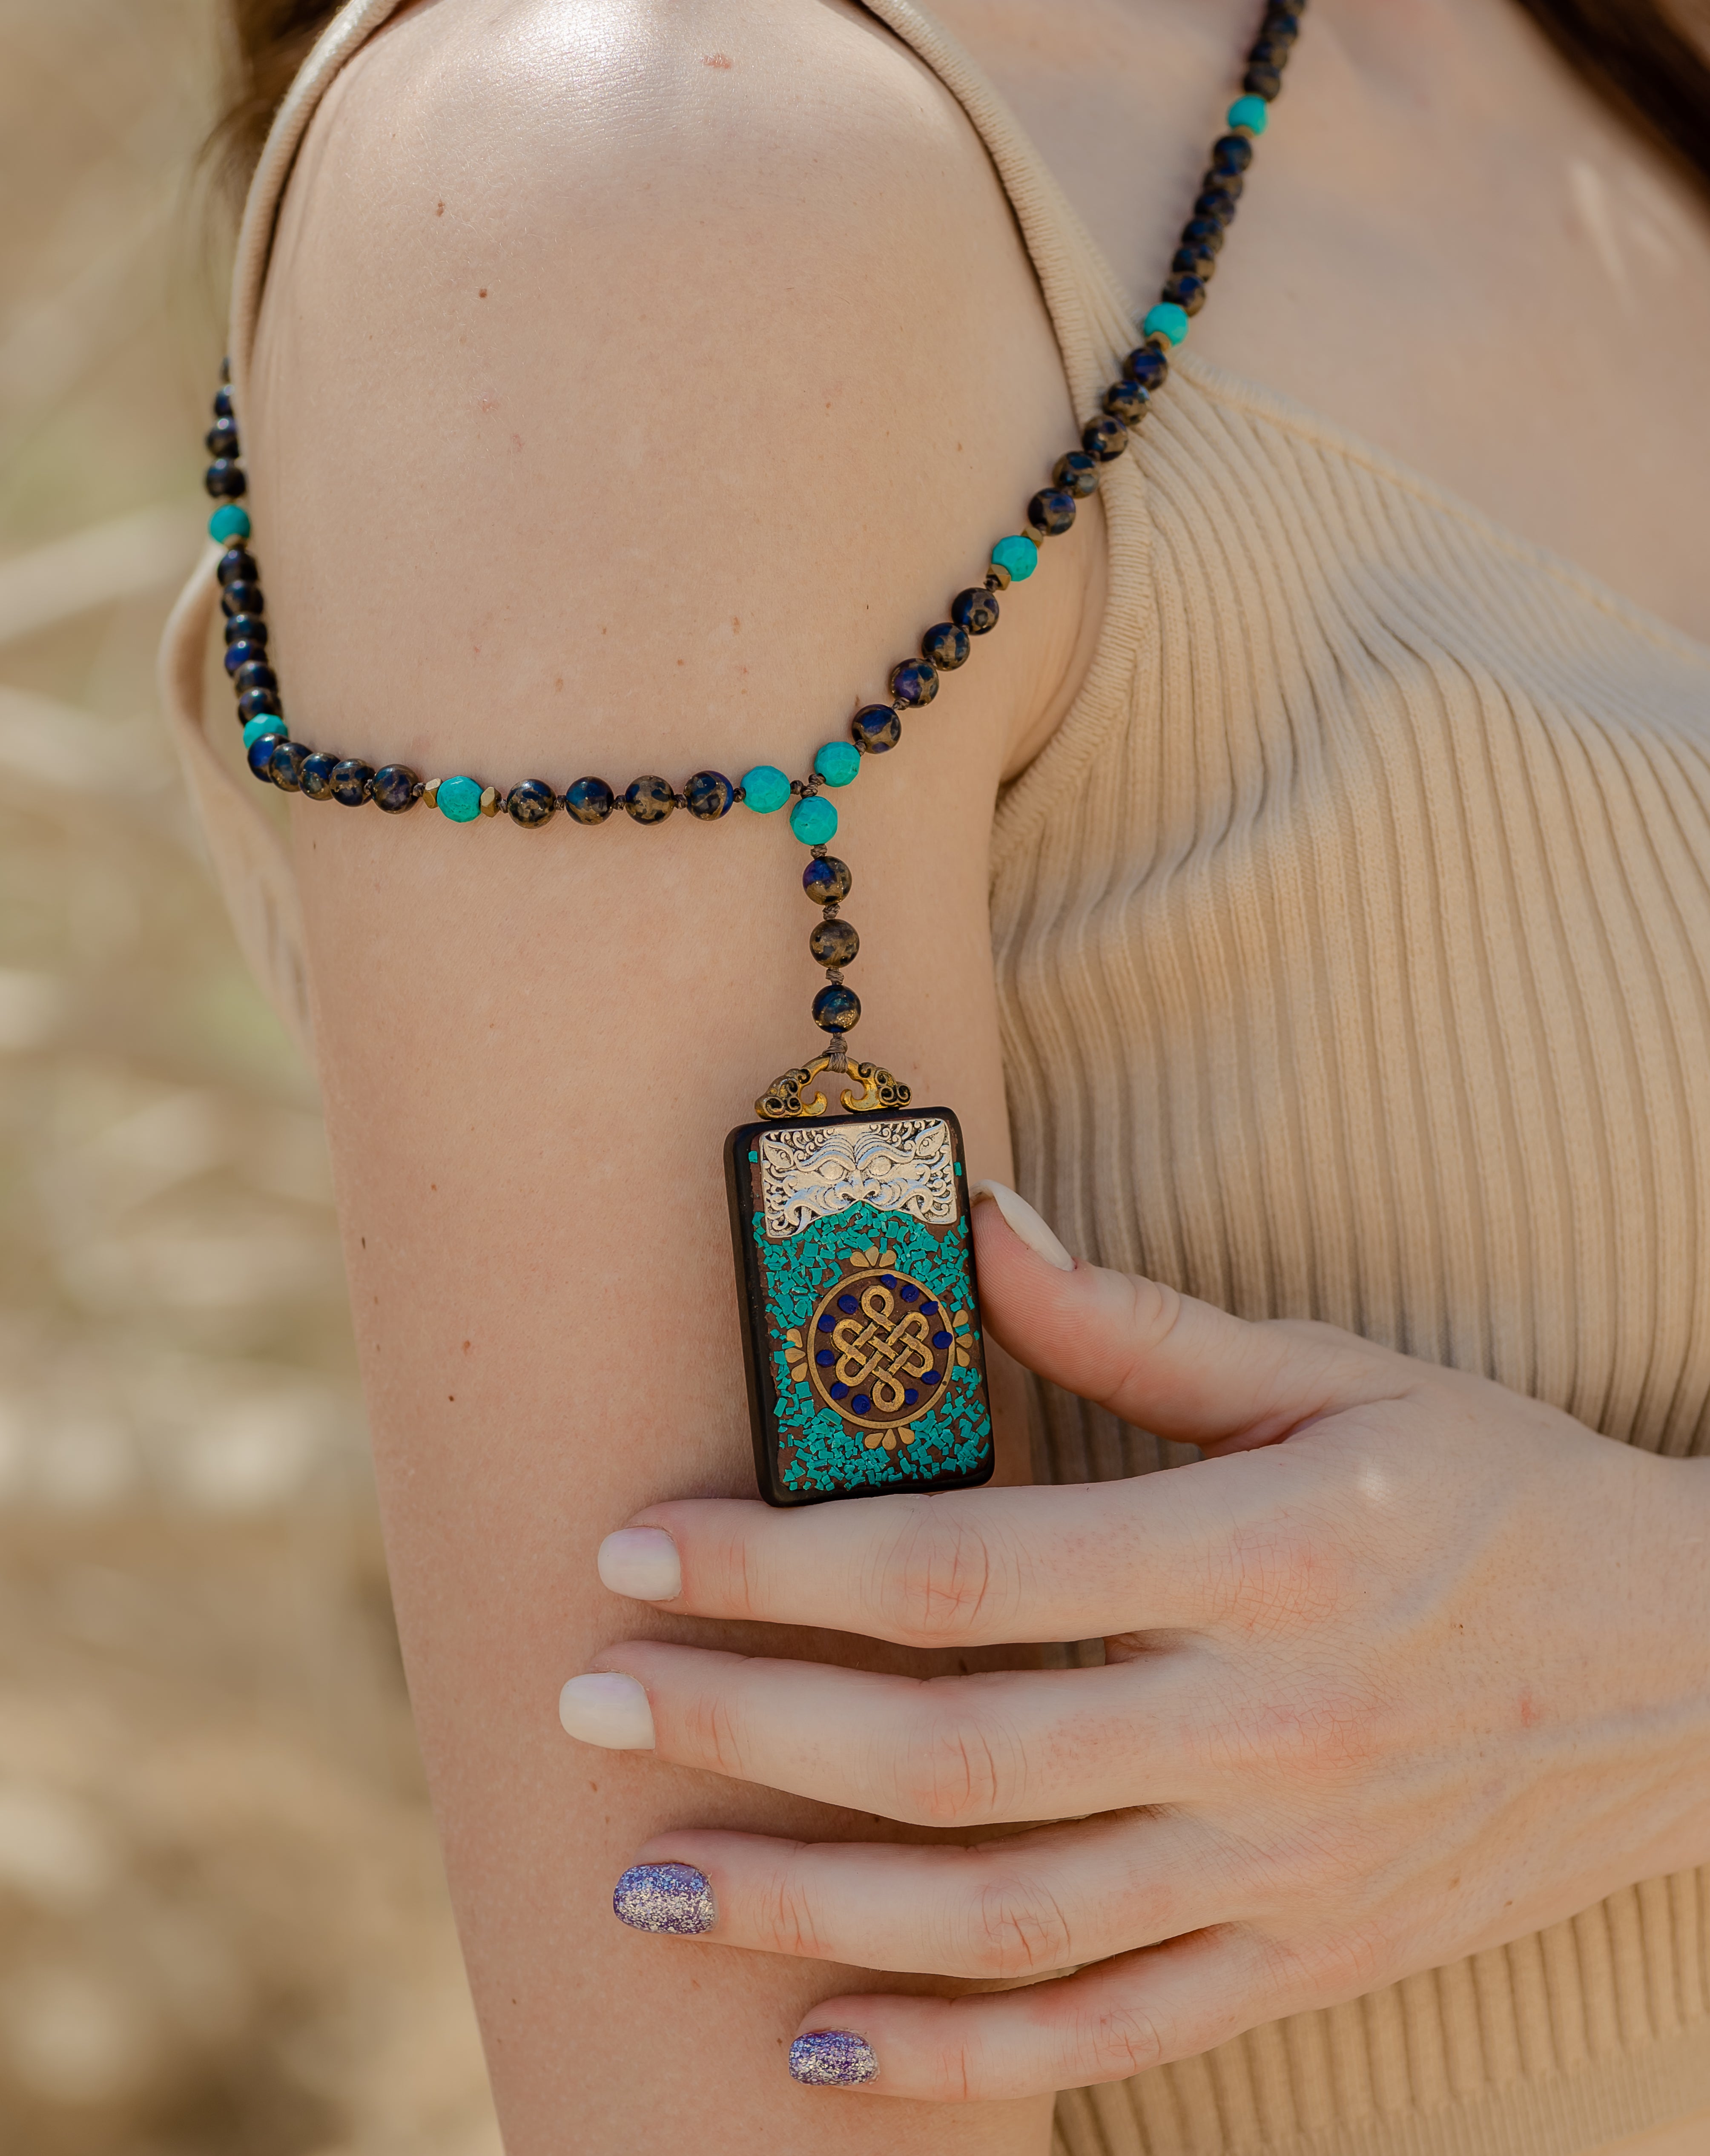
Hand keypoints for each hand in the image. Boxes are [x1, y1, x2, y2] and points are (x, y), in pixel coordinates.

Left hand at [560, 1186, 1709, 2100]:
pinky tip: (822, 2053)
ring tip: (651, 1887)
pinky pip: (1114, 2030)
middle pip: (957, 1753)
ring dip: (809, 1909)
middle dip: (749, 1732)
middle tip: (589, 1711)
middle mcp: (1266, 1723)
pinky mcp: (1313, 1954)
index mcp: (1262, 1553)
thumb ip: (1132, 1321)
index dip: (784, 1561)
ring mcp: (1288, 1863)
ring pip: (1007, 1916)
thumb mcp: (1337, 1376)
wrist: (1699, 1665)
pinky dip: (964, 2060)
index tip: (639, 1547)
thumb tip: (965, 1219)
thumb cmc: (1494, 1488)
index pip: (967, 1568)